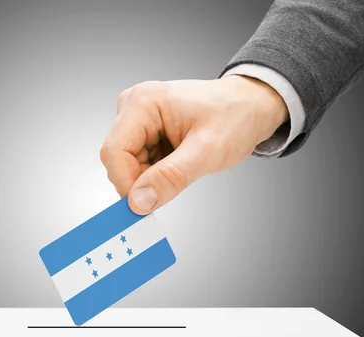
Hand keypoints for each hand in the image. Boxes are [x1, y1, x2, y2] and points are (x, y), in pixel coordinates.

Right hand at [100, 75, 288, 213]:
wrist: (250, 106)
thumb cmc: (235, 117)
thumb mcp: (207, 151)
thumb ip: (171, 177)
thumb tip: (138, 202)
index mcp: (143, 102)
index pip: (114, 151)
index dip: (125, 183)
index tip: (144, 206)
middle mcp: (134, 107)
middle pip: (118, 160)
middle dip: (141, 181)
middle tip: (174, 185)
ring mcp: (138, 119)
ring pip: (127, 165)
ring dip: (150, 178)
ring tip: (183, 167)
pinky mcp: (144, 132)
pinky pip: (138, 164)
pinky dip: (155, 174)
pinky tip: (177, 164)